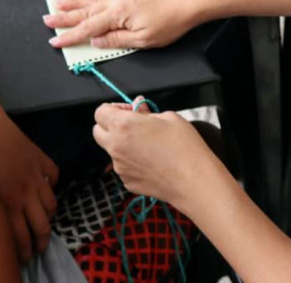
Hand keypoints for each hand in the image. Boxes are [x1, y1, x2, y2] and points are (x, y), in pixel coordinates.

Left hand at [0, 100, 59, 263]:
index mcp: (5, 203)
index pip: (21, 238)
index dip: (24, 252)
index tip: (24, 258)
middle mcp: (25, 193)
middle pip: (42, 226)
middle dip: (41, 242)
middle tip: (38, 248)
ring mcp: (35, 175)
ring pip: (51, 204)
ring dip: (48, 216)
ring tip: (42, 219)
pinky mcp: (40, 159)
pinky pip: (53, 177)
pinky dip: (51, 185)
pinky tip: (44, 187)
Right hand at [43, 0, 197, 49]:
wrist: (186, 2)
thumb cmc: (168, 24)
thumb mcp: (143, 40)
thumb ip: (116, 40)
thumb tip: (95, 42)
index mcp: (117, 15)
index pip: (88, 28)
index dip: (70, 36)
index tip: (54, 41)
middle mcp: (115, 1)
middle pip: (85, 11)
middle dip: (64, 17)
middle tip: (46, 20)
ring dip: (75, 2)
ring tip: (58, 3)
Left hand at [92, 103, 223, 213]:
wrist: (192, 180)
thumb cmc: (184, 147)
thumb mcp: (169, 117)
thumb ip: (147, 111)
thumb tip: (139, 108)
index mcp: (123, 126)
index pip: (100, 112)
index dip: (114, 108)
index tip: (130, 111)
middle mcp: (115, 147)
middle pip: (97, 132)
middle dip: (111, 126)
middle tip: (133, 126)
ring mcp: (120, 167)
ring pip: (111, 151)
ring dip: (123, 145)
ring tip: (149, 146)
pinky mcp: (127, 182)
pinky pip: (123, 167)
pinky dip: (132, 162)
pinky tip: (152, 162)